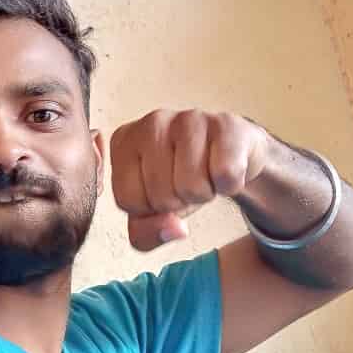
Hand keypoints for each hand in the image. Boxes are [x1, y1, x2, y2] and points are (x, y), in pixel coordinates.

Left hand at [110, 108, 270, 250]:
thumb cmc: (181, 179)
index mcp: (123, 143)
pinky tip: (223, 168)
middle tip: (185, 182)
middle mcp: (151, 123)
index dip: (149, 209)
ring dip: (204, 193)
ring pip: (191, 186)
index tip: (159, 191)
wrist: (227, 156)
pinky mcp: (225, 124)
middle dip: (178, 202)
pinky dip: (229, 184)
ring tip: (203, 175)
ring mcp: (188, 118)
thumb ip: (146, 234)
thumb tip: (174, 230)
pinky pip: (225, 174)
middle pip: (160, 196)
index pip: (128, 201)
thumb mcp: (151, 213)